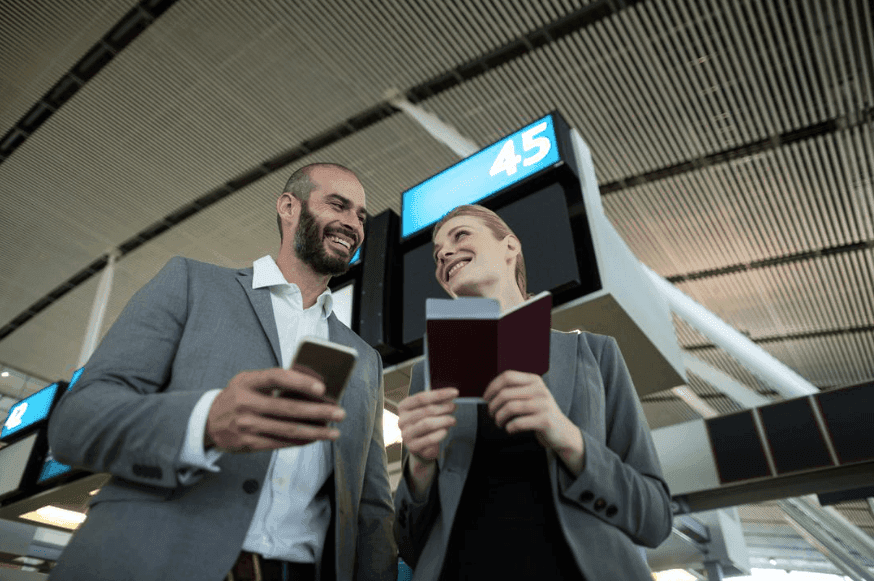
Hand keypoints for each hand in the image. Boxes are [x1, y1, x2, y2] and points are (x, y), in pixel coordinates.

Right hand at [205, 368, 345, 451]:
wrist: (208, 422)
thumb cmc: (238, 397)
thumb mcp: (248, 381)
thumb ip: (273, 382)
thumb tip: (311, 387)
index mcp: (248, 382)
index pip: (277, 378)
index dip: (300, 382)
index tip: (322, 388)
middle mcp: (246, 403)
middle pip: (288, 409)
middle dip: (318, 412)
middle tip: (339, 413)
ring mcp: (247, 425)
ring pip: (288, 430)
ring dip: (315, 432)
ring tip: (334, 432)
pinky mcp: (249, 443)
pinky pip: (280, 443)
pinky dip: (301, 441)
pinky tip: (315, 438)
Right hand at [397, 387, 458, 463]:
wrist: (422, 445)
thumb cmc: (426, 422)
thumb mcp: (430, 409)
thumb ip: (439, 402)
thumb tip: (451, 395)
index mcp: (403, 407)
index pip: (421, 397)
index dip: (439, 394)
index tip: (455, 392)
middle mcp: (402, 420)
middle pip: (426, 410)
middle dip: (443, 407)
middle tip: (454, 407)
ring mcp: (406, 434)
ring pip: (427, 424)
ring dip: (444, 420)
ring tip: (453, 419)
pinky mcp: (412, 447)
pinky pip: (429, 439)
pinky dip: (440, 433)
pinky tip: (446, 430)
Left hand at [484, 370, 583, 472]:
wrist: (562, 432)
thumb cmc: (540, 414)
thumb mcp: (531, 396)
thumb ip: (514, 391)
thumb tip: (488, 395)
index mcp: (534, 380)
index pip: (507, 376)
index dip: (492, 387)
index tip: (486, 398)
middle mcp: (540, 389)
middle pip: (505, 393)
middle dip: (493, 405)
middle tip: (492, 414)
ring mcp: (544, 404)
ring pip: (510, 407)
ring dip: (499, 417)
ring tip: (499, 423)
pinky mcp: (545, 420)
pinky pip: (518, 423)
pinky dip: (509, 427)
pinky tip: (510, 429)